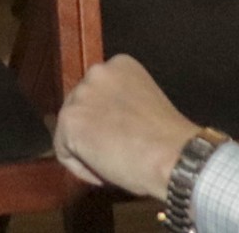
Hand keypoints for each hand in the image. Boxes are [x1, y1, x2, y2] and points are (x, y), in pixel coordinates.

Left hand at [55, 55, 200, 196]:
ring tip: (113, 164)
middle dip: (93, 131)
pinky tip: (105, 172)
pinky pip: (65, 152)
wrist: (173, 155)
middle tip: (114, 152)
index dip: (108, 119)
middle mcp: (97, 72)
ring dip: (87, 150)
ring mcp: (80, 95)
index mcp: (120, 65)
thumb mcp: (146, 104)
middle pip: (81, 108)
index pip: (98, 93)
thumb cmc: (169, 139)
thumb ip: (122, 104)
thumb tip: (107, 125)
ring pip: (70, 130)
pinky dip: (82, 168)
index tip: (122, 136)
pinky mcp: (69, 120)